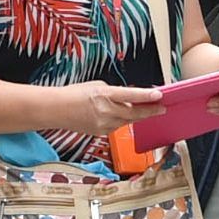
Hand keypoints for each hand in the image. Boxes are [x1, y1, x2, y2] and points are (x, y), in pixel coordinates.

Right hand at [49, 80, 168, 134]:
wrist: (56, 110)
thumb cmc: (74, 94)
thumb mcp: (97, 86)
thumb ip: (115, 92)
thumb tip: (129, 98)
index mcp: (104, 95)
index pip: (130, 96)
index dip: (147, 97)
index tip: (159, 96)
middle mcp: (105, 112)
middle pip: (134, 113)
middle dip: (150, 111)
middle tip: (162, 108)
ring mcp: (104, 125)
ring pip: (127, 121)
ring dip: (135, 115)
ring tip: (144, 109)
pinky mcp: (101, 133)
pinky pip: (117, 126)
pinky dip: (122, 120)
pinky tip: (120, 114)